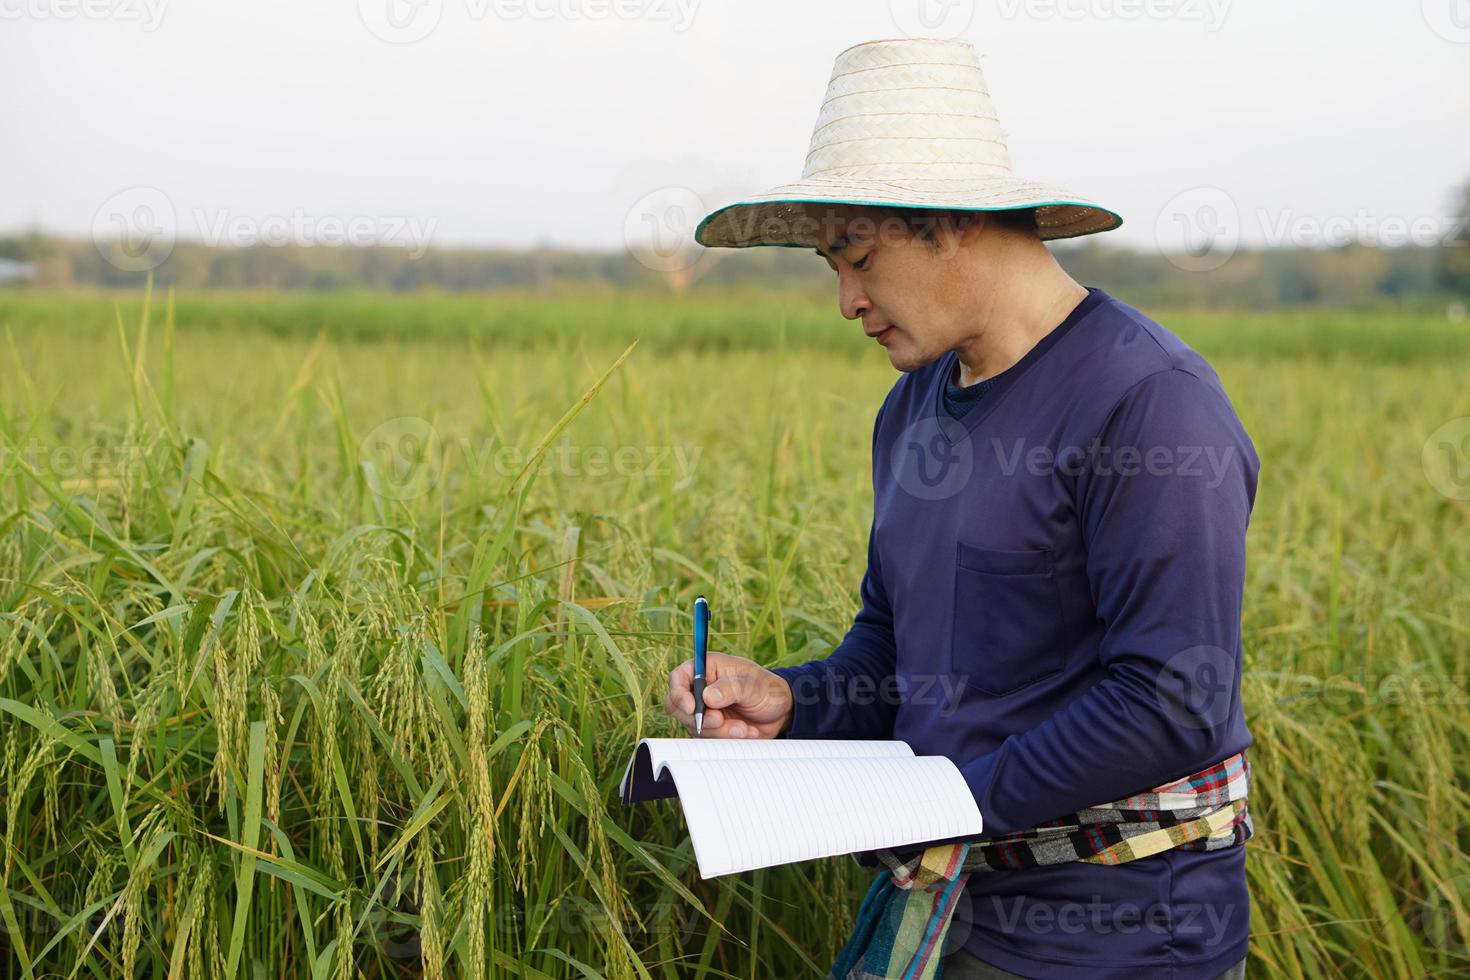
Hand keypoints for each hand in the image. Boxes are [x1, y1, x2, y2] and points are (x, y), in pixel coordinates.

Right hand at [664, 650, 793, 737]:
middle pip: (678, 706)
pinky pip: (709, 738)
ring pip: (694, 725)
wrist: (782, 712)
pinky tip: (746, 732)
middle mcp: (702, 689)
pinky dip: (726, 738)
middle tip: (719, 721)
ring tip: (743, 728)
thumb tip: (707, 697)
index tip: (691, 708)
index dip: (678, 693)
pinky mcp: (713, 728)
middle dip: (698, 717)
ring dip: (718, 731)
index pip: (678, 678)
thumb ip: (730, 688)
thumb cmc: (768, 689)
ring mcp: (706, 710)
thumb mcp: (753, 685)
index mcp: (707, 668)